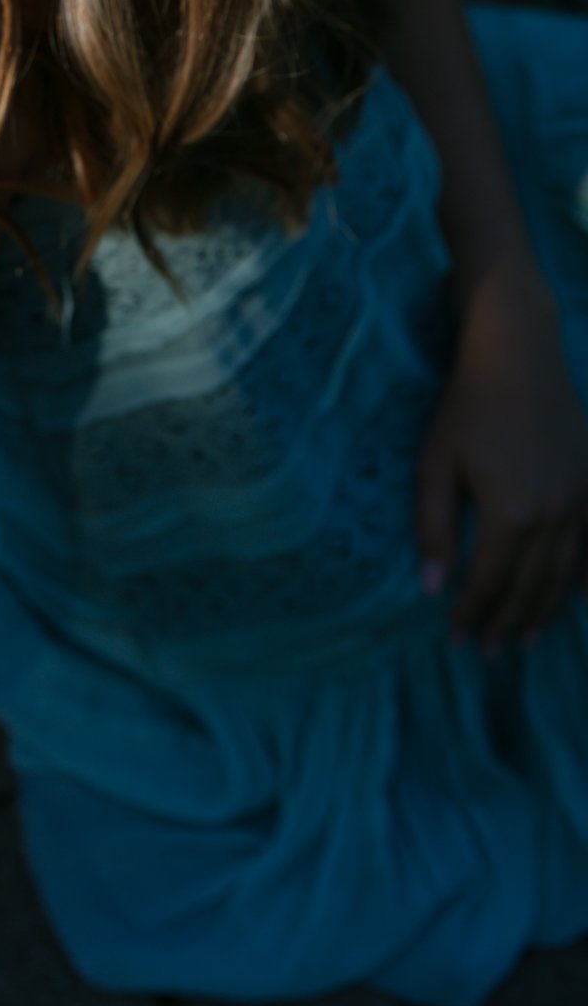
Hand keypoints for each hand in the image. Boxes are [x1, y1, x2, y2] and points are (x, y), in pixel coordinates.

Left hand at [416, 260, 587, 651]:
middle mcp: (555, 515)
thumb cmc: (467, 406)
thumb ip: (435, 527)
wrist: (519, 355)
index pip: (490, 582)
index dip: (473, 615)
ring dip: (546, 610)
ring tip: (527, 638)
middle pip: (532, 587)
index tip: (459, 639)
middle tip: (492, 651)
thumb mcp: (436, 463)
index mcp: (511, 514)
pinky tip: (584, 601)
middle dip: (509, 623)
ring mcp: (582, 499)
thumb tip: (433, 587)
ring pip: (567, 573)